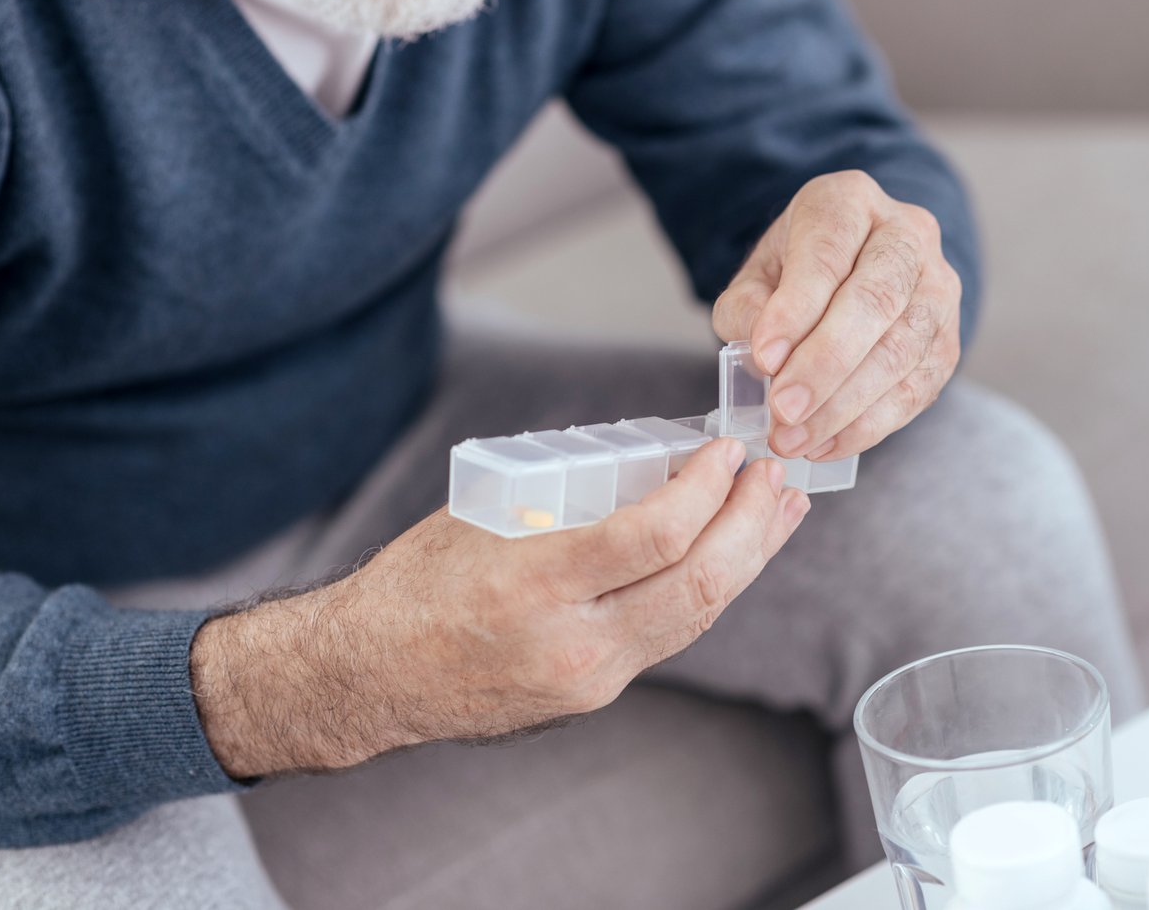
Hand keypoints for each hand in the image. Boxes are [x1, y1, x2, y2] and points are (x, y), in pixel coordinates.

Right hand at [190, 439, 807, 777]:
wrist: (369, 675)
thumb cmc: (416, 584)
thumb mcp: (484, 519)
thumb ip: (570, 500)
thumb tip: (656, 463)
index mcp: (532, 584)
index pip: (653, 538)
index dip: (706, 490)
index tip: (727, 451)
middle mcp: (570, 643)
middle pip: (696, 584)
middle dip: (751, 524)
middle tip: (775, 476)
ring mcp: (588, 680)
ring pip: (696, 616)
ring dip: (748, 559)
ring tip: (779, 513)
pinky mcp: (594, 697)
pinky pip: (669, 636)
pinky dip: (708, 589)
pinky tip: (730, 557)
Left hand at [713, 170, 962, 460]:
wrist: (852, 267)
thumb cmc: (796, 273)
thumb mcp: (756, 275)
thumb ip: (748, 309)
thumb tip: (764, 355)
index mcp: (849, 201)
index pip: (828, 254)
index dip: (796, 310)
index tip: (763, 359)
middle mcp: (907, 234)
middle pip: (876, 301)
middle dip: (825, 364)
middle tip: (782, 411)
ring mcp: (939, 287)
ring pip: (901, 350)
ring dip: (844, 406)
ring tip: (793, 439)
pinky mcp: (950, 339)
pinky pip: (916, 389)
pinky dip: (869, 425)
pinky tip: (825, 445)